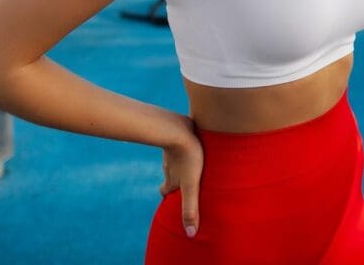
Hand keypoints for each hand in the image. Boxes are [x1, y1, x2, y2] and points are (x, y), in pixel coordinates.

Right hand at [160, 120, 203, 237]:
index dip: (169, 196)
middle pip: (169, 175)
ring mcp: (173, 149)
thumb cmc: (188, 158)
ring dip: (180, 163)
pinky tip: (197, 142)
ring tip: (192, 165)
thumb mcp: (191, 186)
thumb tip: (191, 235)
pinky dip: (185, 146)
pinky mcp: (180, 135)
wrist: (178, 128)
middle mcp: (169, 165)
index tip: (170, 200)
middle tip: (181, 184)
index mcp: (171, 178)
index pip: (166, 191)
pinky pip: (181, 142)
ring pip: (175, 159)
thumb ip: (191, 209)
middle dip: (174, 180)